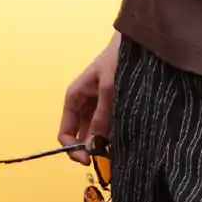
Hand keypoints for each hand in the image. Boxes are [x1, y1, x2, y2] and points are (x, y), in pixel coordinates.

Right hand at [58, 32, 120, 164]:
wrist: (136, 40)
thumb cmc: (117, 59)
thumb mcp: (108, 88)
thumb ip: (100, 117)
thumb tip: (91, 147)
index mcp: (74, 98)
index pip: (65, 133)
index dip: (74, 150)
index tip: (90, 160)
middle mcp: (84, 104)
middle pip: (81, 136)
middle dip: (93, 148)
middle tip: (110, 158)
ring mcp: (98, 105)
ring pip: (97, 132)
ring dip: (106, 142)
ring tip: (122, 147)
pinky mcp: (113, 105)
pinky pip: (110, 125)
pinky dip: (116, 133)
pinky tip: (127, 136)